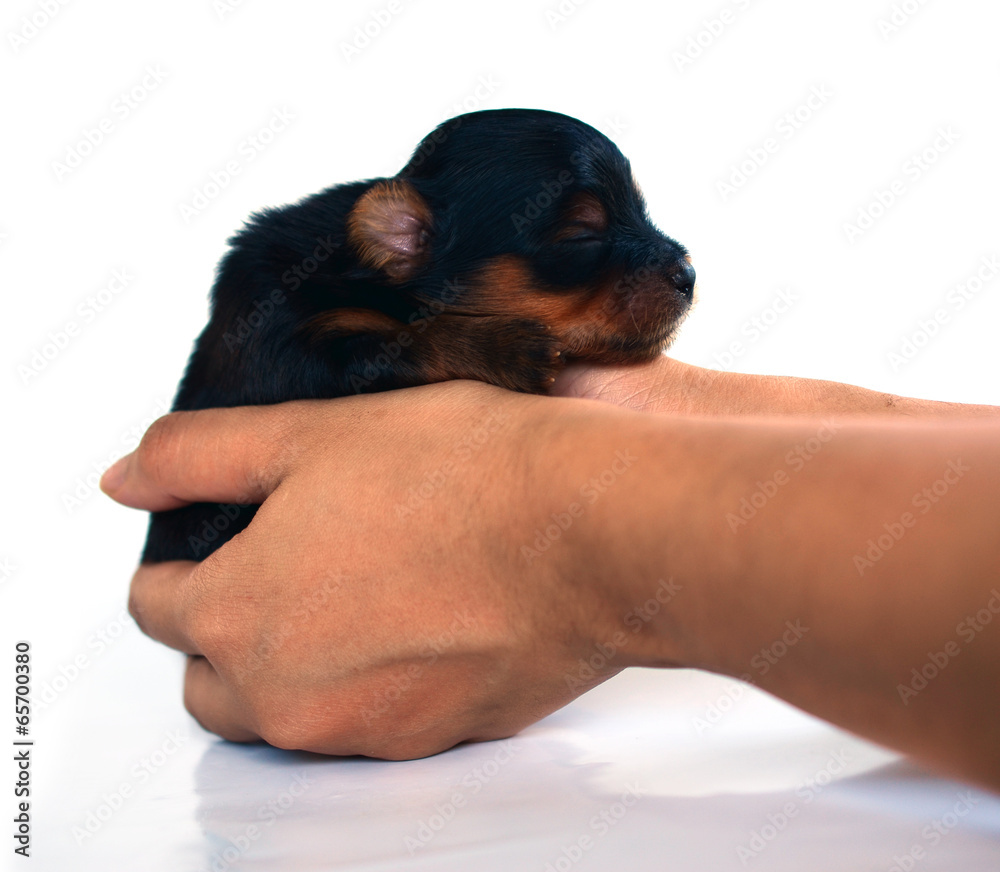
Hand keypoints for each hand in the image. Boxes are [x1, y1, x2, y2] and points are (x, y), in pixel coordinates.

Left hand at [102, 383, 627, 758]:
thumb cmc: (461, 475)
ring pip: (287, 709)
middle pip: (209, 677)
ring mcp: (360, 730)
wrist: (589, 533)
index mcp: (235, 615)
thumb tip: (126, 480)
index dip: (182, 558)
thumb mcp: (308, 432)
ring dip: (299, 660)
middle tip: (291, 562)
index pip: (154, 605)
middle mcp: (284, 697)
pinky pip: (367, 721)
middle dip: (226, 626)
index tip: (227, 533)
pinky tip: (421, 619)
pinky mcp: (429, 740)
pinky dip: (371, 680)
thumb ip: (196, 457)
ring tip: (365, 585)